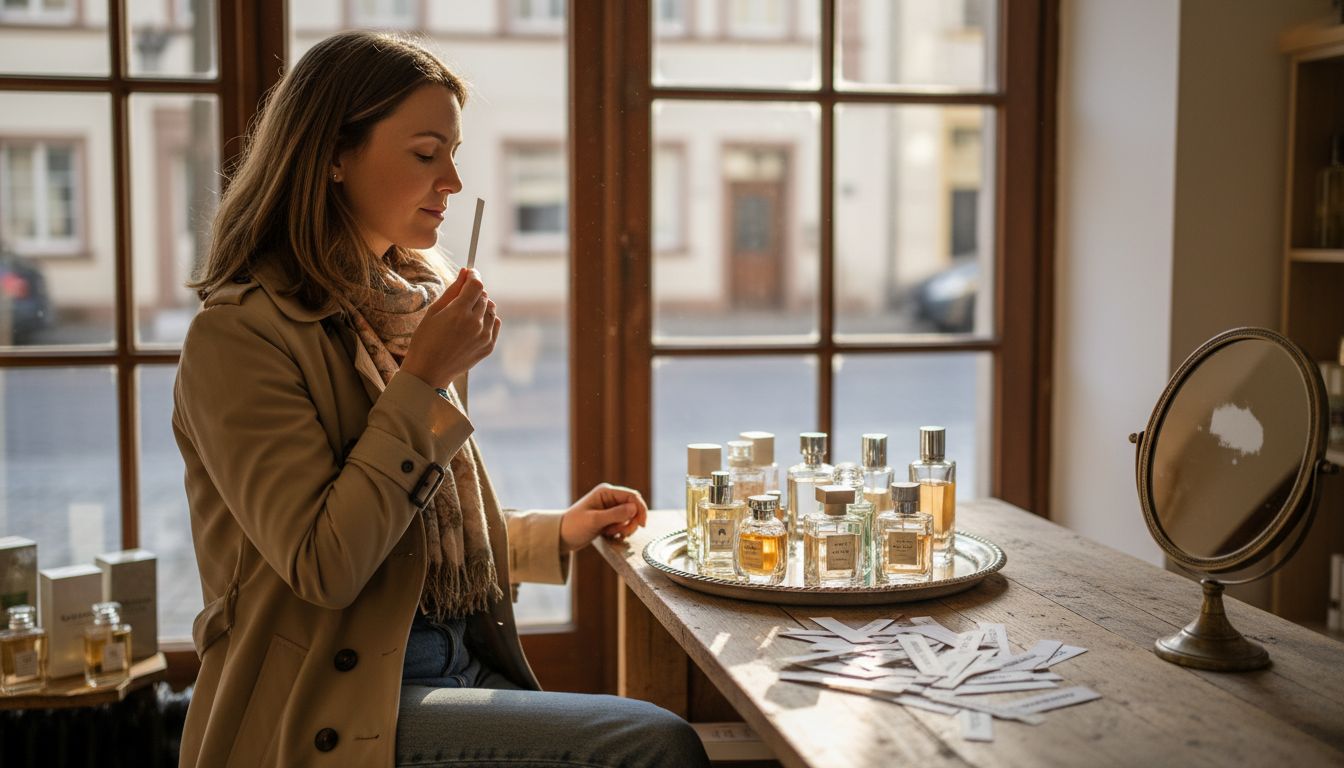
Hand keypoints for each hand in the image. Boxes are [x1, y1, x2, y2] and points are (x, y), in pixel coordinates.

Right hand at [400, 268, 500, 389]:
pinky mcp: (488, 347)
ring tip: (465, 313)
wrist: (429, 372)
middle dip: (474, 291)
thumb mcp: (433, 312)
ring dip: (481, 305)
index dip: (474, 276)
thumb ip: (452, 290)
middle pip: (484, 296)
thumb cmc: (425, 340)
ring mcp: (484, 336)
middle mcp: (475, 323)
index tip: (470, 273)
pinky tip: (474, 323)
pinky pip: (495, 323)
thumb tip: (465, 271)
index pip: (476, 284)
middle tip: (462, 297)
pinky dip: (487, 319)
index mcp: (459, 312)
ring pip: (491, 309)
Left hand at [559, 483, 648, 550]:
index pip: (632, 496)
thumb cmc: (574, 526)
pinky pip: (624, 523)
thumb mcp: (594, 521)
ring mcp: (610, 508)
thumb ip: (615, 514)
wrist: (561, 537)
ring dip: (625, 527)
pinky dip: (621, 530)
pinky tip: (611, 535)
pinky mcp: (609, 518)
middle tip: (623, 533)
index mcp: (606, 492)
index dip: (640, 509)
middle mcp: (609, 497)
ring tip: (611, 534)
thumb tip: (634, 508)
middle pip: (633, 506)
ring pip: (630, 516)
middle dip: (632, 521)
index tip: (641, 525)